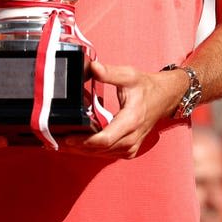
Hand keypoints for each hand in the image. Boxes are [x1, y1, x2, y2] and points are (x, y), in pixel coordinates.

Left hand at [58, 60, 184, 158]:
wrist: (166, 97)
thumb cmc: (147, 87)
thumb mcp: (129, 75)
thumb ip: (109, 72)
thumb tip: (91, 66)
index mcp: (131, 120)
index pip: (105, 139)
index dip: (84, 141)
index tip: (67, 137)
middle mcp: (132, 137)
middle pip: (99, 150)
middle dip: (76, 147)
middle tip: (55, 141)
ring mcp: (131, 146)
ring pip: (102, 155)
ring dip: (81, 151)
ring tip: (60, 143)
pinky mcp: (129, 150)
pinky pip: (108, 154)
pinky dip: (92, 151)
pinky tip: (77, 145)